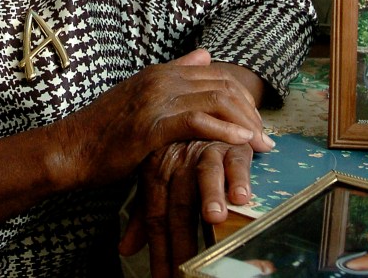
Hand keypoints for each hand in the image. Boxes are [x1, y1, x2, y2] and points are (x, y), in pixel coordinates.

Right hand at [54, 49, 271, 190]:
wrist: (73, 148)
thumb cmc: (106, 130)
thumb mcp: (141, 94)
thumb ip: (174, 74)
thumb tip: (204, 55)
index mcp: (162, 72)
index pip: (217, 76)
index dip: (243, 99)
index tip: (257, 123)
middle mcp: (162, 80)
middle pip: (223, 86)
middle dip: (250, 113)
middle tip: (265, 140)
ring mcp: (157, 100)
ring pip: (216, 100)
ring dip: (244, 124)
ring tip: (259, 145)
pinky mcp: (152, 125)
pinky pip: (198, 121)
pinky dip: (223, 131)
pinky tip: (239, 144)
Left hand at [119, 139, 256, 277]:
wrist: (196, 105)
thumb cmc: (177, 149)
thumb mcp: (155, 177)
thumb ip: (143, 215)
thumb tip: (125, 250)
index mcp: (156, 173)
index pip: (155, 219)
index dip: (159, 252)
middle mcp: (178, 163)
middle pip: (178, 206)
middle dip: (183, 240)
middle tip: (186, 267)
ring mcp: (203, 149)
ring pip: (205, 175)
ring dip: (211, 196)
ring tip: (214, 218)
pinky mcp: (230, 140)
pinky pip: (234, 158)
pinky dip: (239, 176)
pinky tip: (242, 195)